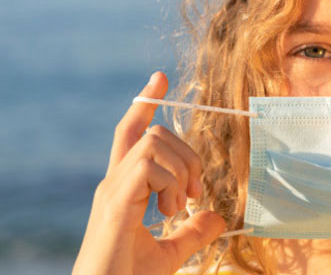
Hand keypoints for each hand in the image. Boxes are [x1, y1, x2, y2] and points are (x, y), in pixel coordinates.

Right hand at [73, 72, 224, 274]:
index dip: (145, 105)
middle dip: (187, 156)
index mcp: (124, 190)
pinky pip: (149, 164)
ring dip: (179, 172)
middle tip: (193, 197)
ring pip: (153, 143)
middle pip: (154, 134)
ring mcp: (112, 189)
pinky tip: (167, 212)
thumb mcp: (171, 253)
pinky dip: (169, 183)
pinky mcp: (114, 200)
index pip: (131, 134)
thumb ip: (192, 232)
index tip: (160, 78)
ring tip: (176, 208)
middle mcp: (114, 182)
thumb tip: (219, 218)